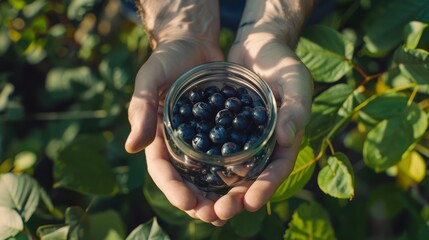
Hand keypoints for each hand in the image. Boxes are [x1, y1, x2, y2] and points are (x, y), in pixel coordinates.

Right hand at [125, 0, 226, 225]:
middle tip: (214, 216)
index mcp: (157, 138)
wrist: (193, 44)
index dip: (173, 189)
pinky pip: (226, 156)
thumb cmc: (166, 60)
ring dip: (218, 194)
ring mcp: (199, 140)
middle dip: (198, 201)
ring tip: (232, 208)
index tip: (188, 203)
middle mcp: (178, 145)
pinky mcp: (219, 131)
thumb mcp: (150, 80)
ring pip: (207, 175)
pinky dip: (234, 171)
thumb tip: (132, 147)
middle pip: (186, 180)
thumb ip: (141, 109)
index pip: (162, 170)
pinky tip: (248, 182)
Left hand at [212, 0, 313, 219]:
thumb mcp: (295, 79)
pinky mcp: (221, 128)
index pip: (276, 168)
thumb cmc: (282, 61)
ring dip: (217, 190)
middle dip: (237, 197)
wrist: (256, 46)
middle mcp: (262, 144)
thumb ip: (296, 108)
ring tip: (201, 206)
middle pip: (251, 178)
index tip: (250, 203)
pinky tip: (188, 178)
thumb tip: (287, 139)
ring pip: (230, 171)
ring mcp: (241, 138)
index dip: (265, 187)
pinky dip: (202, 165)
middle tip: (220, 212)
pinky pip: (212, 150)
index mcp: (284, 138)